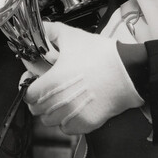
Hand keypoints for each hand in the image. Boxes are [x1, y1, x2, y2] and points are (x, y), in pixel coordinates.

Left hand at [23, 21, 143, 134]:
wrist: (128, 70)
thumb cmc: (101, 55)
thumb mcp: (72, 36)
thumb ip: (50, 31)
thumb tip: (39, 29)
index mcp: (52, 82)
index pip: (28, 95)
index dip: (31, 87)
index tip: (37, 83)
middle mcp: (60, 102)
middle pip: (38, 110)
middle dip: (41, 99)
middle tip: (51, 89)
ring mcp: (73, 115)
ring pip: (51, 121)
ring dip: (54, 111)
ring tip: (64, 98)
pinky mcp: (87, 123)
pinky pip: (68, 129)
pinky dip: (68, 121)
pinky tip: (75, 107)